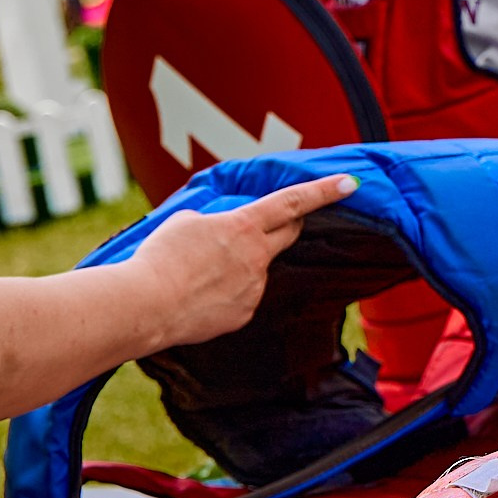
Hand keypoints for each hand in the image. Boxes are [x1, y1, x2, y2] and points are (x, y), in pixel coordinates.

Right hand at [128, 174, 358, 349]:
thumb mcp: (185, 222)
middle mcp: (258, 257)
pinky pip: (241, 297)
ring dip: (237, 266)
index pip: (293, 202)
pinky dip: (225, 293)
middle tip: (279, 220)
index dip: (324, 191)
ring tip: (197, 273)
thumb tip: (221, 233)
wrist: (147, 304)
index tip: (350, 183)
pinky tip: (198, 295)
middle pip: (288, 235)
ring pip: (256, 270)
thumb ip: (213, 222)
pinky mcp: (244, 314)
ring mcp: (255, 288)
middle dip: (289, 225)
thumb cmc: (160, 258)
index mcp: (245, 226)